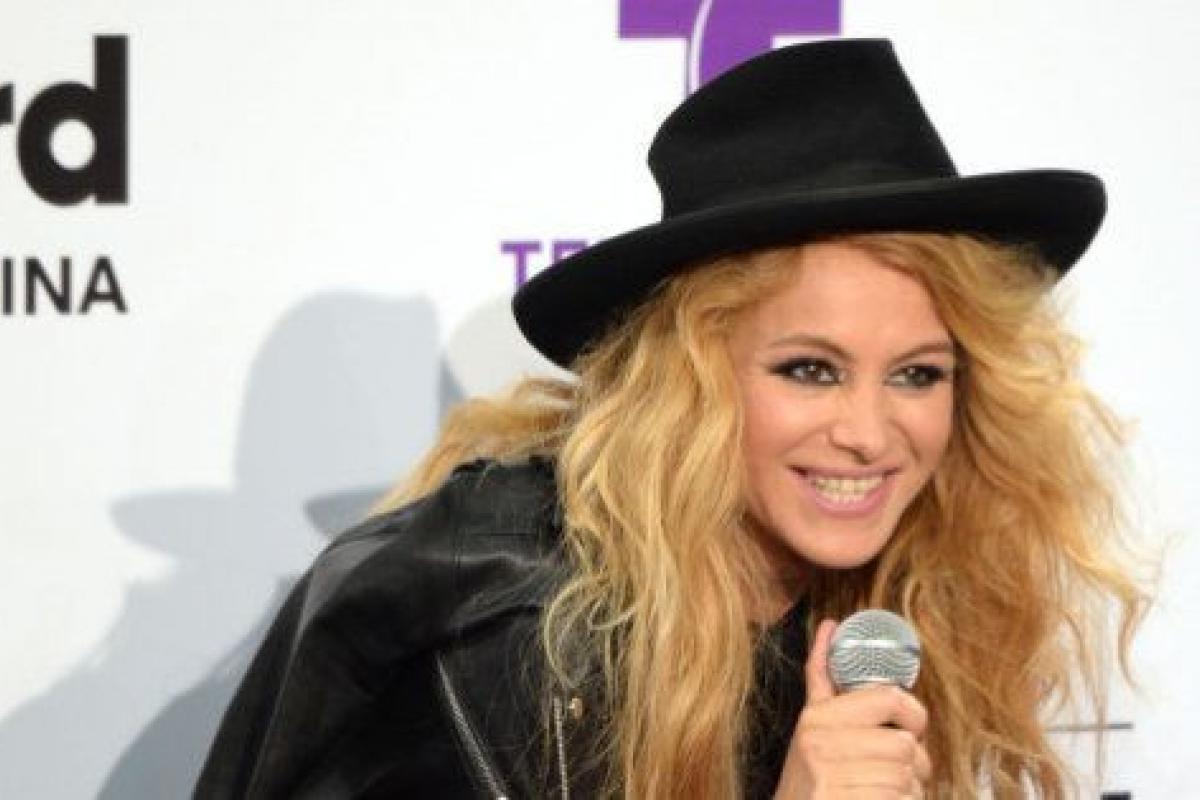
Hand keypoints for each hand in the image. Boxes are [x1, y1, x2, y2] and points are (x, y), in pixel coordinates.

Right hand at [773, 619, 931, 798]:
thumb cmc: (808, 776)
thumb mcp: (810, 724)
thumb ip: (822, 677)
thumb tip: (830, 624)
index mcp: (818, 717)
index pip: (890, 699)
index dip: (914, 714)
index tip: (911, 727)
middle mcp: (824, 745)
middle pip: (905, 745)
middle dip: (914, 763)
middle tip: (902, 771)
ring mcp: (836, 779)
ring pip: (908, 778)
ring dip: (909, 790)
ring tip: (887, 790)